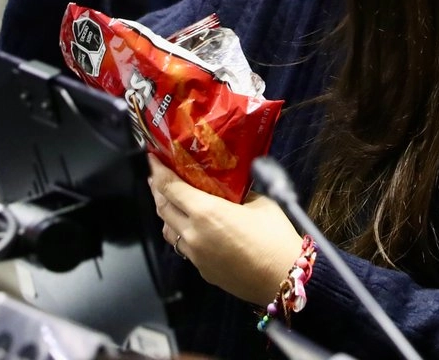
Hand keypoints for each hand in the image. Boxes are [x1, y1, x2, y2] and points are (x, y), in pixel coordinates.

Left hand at [148, 155, 304, 305]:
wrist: (284, 278)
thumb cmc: (275, 237)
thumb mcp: (260, 202)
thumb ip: (238, 192)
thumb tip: (229, 187)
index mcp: (205, 212)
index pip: (170, 188)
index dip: (158, 172)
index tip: (153, 160)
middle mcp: (193, 233)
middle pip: (162, 208)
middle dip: (158, 190)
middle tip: (159, 177)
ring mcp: (195, 255)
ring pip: (168, 230)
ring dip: (166, 213)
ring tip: (172, 201)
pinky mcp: (202, 271)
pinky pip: (183, 247)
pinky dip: (181, 232)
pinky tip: (193, 227)